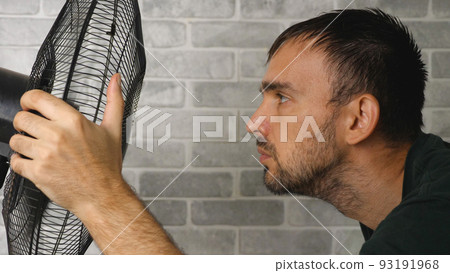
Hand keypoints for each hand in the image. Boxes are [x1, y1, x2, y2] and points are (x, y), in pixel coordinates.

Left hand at [9, 73, 125, 215]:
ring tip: (35, 148)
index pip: (37, 98)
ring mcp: (45, 154)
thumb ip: (113, 101)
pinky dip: (21, 162)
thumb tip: (115, 79)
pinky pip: (15, 161)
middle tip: (34, 130)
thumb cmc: (106, 165)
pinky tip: (34, 163)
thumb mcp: (113, 129)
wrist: (103, 195)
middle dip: (25, 123)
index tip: (30, 106)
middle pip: (21, 118)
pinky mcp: (37, 172)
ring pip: (15, 140)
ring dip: (22, 143)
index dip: (28, 100)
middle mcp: (57, 135)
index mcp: (73, 121)